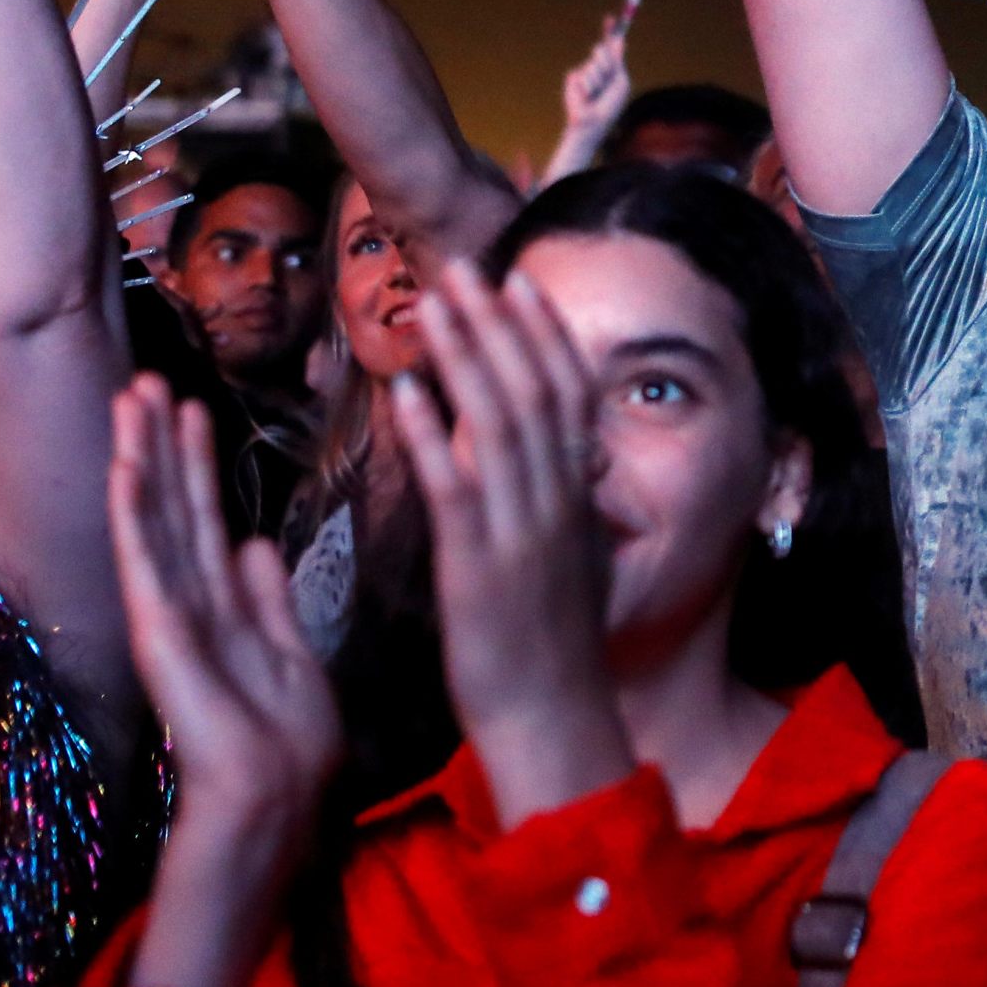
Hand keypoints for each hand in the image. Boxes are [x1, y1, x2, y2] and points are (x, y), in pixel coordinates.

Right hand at [108, 372, 340, 838]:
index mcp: (228, 609)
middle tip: (145, 378)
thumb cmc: (285, 750)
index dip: (197, 464)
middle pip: (176, 511)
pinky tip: (126, 471)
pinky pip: (149, 569)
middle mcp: (194, 607)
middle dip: (163, 446)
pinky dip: (137, 518)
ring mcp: (174, 624)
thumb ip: (268, 606)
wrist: (274, 812)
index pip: (207, 520)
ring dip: (143, 462)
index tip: (192, 402)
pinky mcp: (164, 644)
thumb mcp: (289, 660)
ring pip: (157, 527)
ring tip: (132, 401)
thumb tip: (254, 546)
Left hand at [388, 263, 629, 823]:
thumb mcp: (576, 560)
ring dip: (466, 357)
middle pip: (532, 391)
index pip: (566, 394)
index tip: (519, 282)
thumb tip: (579, 462)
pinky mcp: (478, 564)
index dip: (542, 335)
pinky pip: (455, 485)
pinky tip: (407, 390)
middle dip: (499, 325)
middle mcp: (556, 500)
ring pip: (498, 422)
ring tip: (436, 303)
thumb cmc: (556, 648)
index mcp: (576, 497)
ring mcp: (520, 529)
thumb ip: (572, 504)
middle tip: (466, 268)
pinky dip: (434, 432)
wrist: (553, 718)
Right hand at [561, 13, 631, 134]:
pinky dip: (588, 85)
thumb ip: (616, 61)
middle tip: (607, 78)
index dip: (610, 31)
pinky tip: (587, 96)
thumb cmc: (610, 104)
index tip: (610, 18)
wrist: (594, 120)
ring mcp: (584, 71)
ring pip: (592, 63)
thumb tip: (620, 39)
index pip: (610, 45)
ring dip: (599, 79)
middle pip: (600, 50)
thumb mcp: (619, 80)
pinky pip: (582, 74)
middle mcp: (597, 66)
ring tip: (597, 93)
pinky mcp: (573, 78)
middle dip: (605, 62)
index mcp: (611, 67)